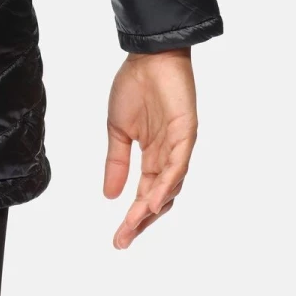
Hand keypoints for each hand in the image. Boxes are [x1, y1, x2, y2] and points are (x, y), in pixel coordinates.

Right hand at [104, 47, 197, 248]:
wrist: (146, 56)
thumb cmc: (133, 86)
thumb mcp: (117, 129)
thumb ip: (116, 162)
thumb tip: (109, 196)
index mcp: (151, 156)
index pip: (144, 194)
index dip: (132, 217)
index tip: (117, 239)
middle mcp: (167, 157)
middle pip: (158, 198)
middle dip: (141, 221)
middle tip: (122, 240)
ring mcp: (178, 147)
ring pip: (169, 187)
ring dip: (152, 207)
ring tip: (134, 223)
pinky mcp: (186, 133)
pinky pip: (178, 164)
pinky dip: (168, 184)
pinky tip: (154, 200)